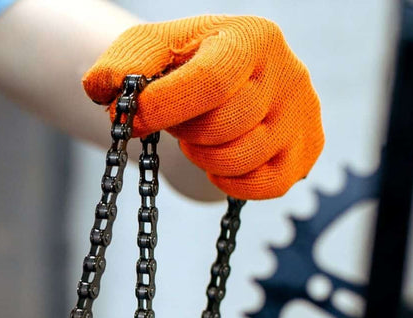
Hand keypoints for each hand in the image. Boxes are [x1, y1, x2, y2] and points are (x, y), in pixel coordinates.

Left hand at [82, 15, 323, 199]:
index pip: (210, 81)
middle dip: (183, 131)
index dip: (162, 107)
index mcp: (250, 37)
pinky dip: (231, 181)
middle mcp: (288, 72)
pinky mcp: (306, 150)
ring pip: (242, 158)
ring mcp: (302, 114)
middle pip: (224, 125)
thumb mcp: (148, 48)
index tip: (129, 117)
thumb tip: (106, 89)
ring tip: (197, 135)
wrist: (219, 78)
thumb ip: (121, 63)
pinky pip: (265, 185)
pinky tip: (216, 160)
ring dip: (203, 155)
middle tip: (174, 121)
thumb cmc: (181, 62)